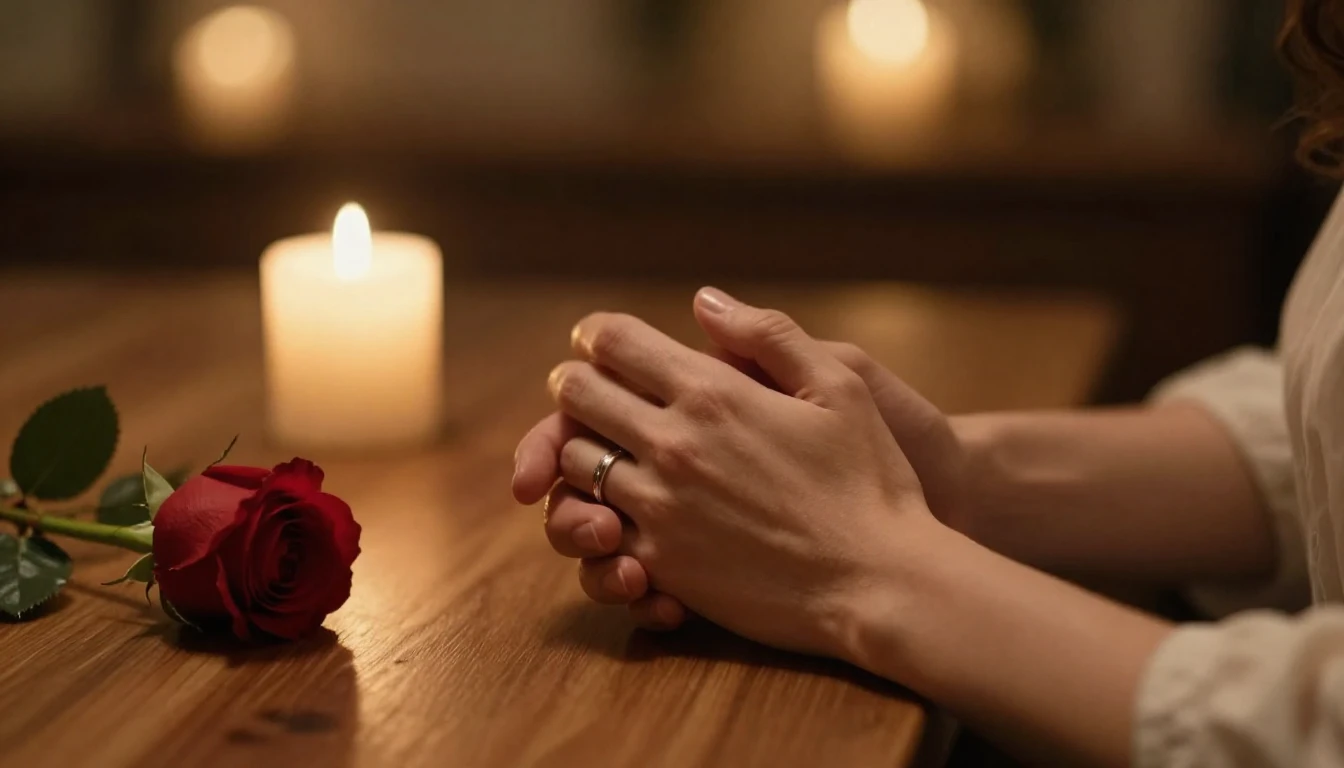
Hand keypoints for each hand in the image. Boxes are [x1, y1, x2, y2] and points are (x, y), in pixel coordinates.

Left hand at [533, 288, 940, 658]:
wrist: (881, 584)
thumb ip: (769, 334)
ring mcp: (660, 508)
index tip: (600, 340)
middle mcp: (673, 445)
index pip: (613, 341)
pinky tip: (622, 511)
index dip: (597, 334)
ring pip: (574, 463)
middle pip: (575, 396)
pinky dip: (599, 514)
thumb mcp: (842, 385)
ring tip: (606, 448)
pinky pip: (597, 530)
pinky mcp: (661, 564)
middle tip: (590, 389)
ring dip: (581, 448)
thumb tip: (705, 300)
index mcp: (713, 393)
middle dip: (576, 384)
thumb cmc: (871, 482)